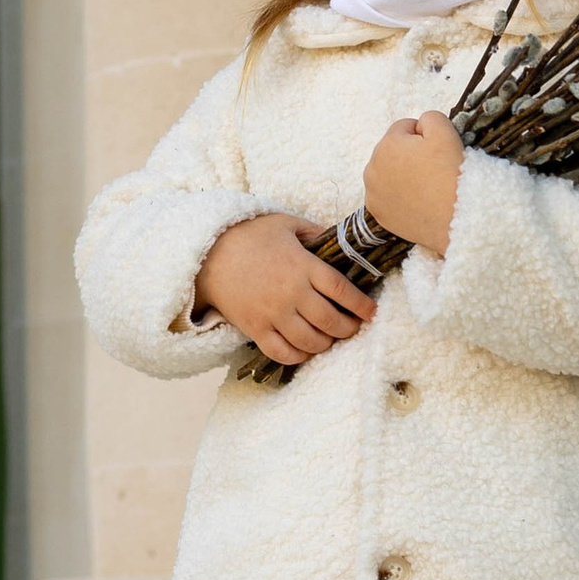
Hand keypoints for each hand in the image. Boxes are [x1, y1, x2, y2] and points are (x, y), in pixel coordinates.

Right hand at [193, 215, 377, 368]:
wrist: (207, 254)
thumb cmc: (249, 235)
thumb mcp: (285, 224)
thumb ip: (315, 233)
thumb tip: (339, 240)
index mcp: (303, 266)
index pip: (342, 290)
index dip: (361, 304)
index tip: (371, 311)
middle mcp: (292, 293)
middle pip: (331, 320)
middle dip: (349, 328)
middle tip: (354, 327)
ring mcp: (273, 314)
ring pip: (311, 341)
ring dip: (327, 343)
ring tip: (331, 338)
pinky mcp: (256, 329)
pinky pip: (283, 352)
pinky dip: (299, 356)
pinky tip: (305, 350)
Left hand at [363, 110, 463, 257]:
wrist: (457, 218)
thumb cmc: (452, 173)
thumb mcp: (446, 131)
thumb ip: (429, 117)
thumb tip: (419, 125)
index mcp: (387, 144)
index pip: (404, 128)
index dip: (425, 137)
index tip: (438, 153)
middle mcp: (372, 167)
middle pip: (393, 151)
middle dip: (410, 156)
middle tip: (433, 171)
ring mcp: (373, 193)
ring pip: (388, 173)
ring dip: (402, 175)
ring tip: (426, 187)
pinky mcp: (378, 214)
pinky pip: (386, 196)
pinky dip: (398, 196)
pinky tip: (416, 201)